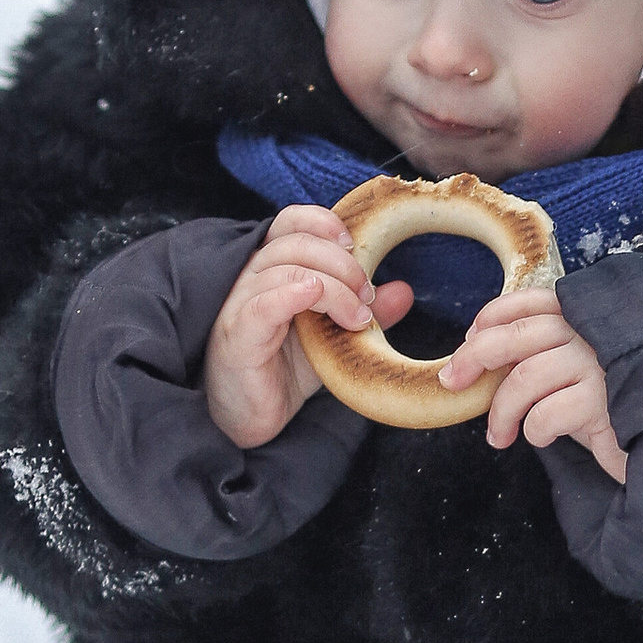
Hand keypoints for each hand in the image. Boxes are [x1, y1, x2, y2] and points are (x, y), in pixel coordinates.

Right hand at [203, 207, 412, 448]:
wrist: (250, 420)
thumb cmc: (283, 371)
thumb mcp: (332, 338)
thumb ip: (363, 311)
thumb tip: (403, 291)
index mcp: (273, 268)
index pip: (291, 222)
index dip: (324, 222)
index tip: (356, 245)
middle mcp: (252, 277)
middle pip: (296, 242)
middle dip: (343, 263)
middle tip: (367, 295)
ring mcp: (241, 303)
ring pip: (287, 269)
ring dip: (334, 286)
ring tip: (357, 316)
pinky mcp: (238, 333)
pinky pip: (264, 302)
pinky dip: (294, 293)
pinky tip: (315, 298)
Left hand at [442, 286, 627, 483]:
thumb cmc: (607, 408)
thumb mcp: (569, 373)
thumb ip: (537, 357)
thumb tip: (477, 359)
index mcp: (583, 318)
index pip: (530, 300)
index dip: (492, 316)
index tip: (468, 341)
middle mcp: (591, 333)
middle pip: (518, 334)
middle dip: (475, 357)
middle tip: (453, 382)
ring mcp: (599, 365)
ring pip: (525, 378)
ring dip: (501, 412)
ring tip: (498, 436)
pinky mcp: (604, 402)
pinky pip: (547, 413)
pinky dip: (534, 430)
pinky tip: (541, 437)